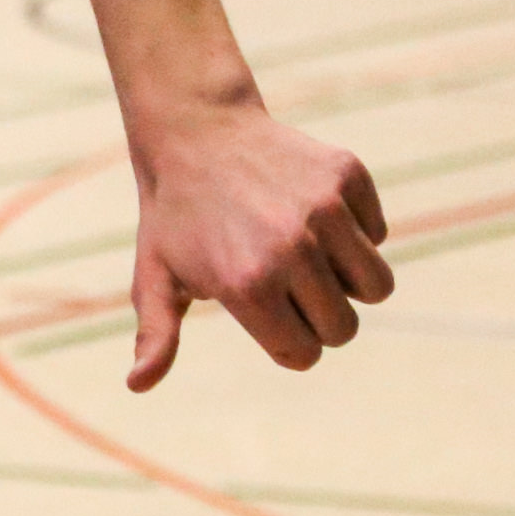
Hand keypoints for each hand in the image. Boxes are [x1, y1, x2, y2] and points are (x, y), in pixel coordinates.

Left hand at [126, 107, 393, 388]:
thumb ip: (157, 334)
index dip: (288, 343)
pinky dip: (357, 234)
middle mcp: (292, 249)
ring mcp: (324, 209)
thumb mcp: (156, 275)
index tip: (266, 315)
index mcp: (247, 285)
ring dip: (348, 282)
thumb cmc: (175, 216)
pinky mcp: (347, 176)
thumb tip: (137, 385)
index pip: (303, 354)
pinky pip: (377, 235)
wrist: (197, 130)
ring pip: (377, 286)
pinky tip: (313, 214)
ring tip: (308, 257)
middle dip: (320, 319)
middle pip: (343, 328)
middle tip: (285, 285)